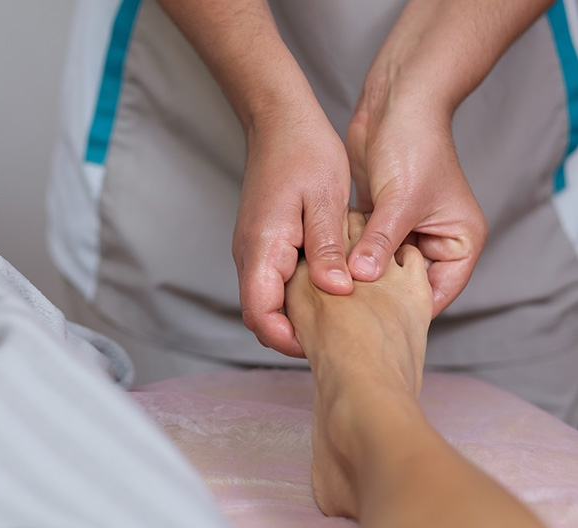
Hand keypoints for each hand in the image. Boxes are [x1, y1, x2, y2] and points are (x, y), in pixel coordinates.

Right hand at [232, 109, 352, 357]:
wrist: (279, 120)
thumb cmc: (304, 152)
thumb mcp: (326, 199)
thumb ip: (327, 248)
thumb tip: (336, 291)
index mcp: (262, 247)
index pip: (260, 315)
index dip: (286, 340)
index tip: (321, 346)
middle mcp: (250, 253)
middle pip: (261, 314)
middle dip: (293, 334)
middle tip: (338, 338)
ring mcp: (253, 248)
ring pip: (267, 299)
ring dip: (295, 315)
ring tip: (339, 317)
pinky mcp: (263, 242)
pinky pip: (273, 280)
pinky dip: (296, 294)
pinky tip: (330, 287)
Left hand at [345, 94, 487, 315]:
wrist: (398, 100)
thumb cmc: (415, 144)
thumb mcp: (400, 201)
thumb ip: (380, 243)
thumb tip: (360, 279)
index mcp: (460, 241)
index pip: (437, 293)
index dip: (408, 312)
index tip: (375, 325)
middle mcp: (436, 239)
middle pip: (407, 285)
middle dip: (380, 297)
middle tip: (347, 317)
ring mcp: (408, 230)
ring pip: (382, 268)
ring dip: (360, 277)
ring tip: (334, 297)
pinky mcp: (382, 219)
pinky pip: (365, 249)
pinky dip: (350, 257)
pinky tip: (327, 272)